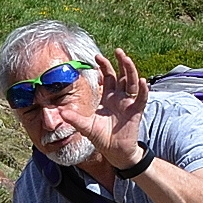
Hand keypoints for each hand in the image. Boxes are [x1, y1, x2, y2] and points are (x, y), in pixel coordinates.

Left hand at [68, 48, 148, 167]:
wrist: (114, 152)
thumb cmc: (101, 137)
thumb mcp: (85, 127)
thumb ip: (74, 119)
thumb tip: (59, 113)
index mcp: (107, 97)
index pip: (108, 76)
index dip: (104, 66)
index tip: (97, 56)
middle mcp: (119, 97)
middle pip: (122, 75)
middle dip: (121, 63)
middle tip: (118, 51)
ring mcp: (128, 103)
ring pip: (132, 83)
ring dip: (131, 71)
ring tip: (127, 59)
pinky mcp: (136, 112)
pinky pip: (141, 98)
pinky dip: (143, 90)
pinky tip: (142, 81)